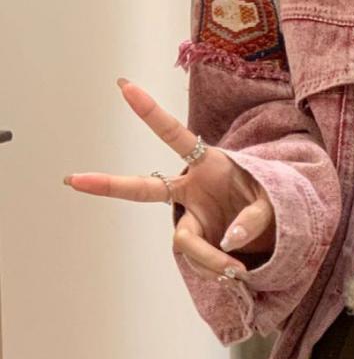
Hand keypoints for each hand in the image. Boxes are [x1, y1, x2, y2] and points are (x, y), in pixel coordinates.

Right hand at [63, 78, 275, 281]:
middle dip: (109, 185)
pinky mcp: (196, 240)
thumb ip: (255, 218)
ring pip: (185, 243)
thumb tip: (228, 241)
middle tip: (74, 179)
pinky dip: (215, 268)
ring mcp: (190, 216)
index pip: (176, 137)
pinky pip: (197, 260)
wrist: (275, 228)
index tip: (124, 87)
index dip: (151, 113)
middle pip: (145, 189)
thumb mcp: (274, 202)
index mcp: (208, 165)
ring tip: (236, 269)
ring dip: (209, 259)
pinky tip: (232, 271)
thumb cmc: (271, 201)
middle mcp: (190, 189)